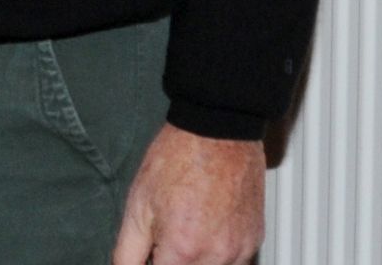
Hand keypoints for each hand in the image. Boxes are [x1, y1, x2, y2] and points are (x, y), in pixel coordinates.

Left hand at [110, 124, 264, 264]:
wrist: (217, 130)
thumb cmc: (178, 159)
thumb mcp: (137, 206)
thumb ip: (128, 253)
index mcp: (183, 249)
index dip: (152, 263)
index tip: (151, 251)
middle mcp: (217, 256)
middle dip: (172, 261)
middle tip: (165, 236)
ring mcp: (240, 250)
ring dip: (195, 261)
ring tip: (187, 229)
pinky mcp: (253, 240)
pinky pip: (234, 262)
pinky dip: (217, 255)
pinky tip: (206, 228)